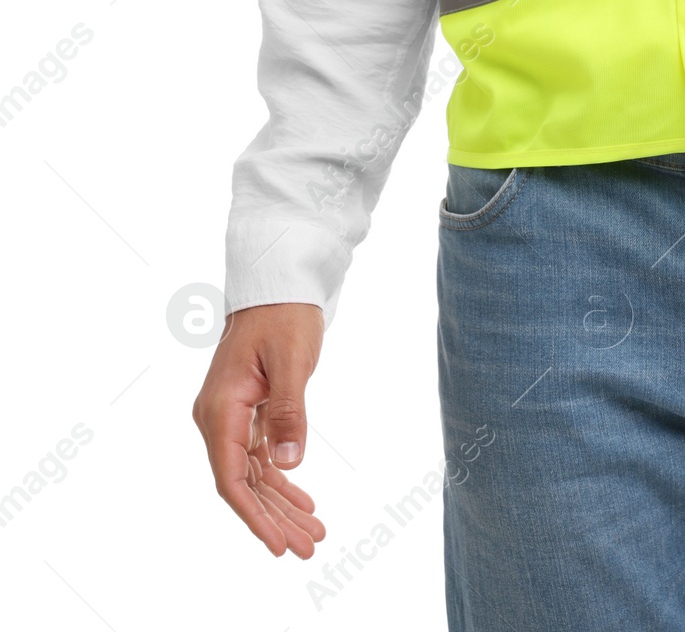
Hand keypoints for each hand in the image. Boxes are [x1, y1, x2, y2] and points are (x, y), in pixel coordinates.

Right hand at [192, 302, 327, 557]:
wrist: (277, 286)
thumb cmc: (284, 318)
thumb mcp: (292, 363)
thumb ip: (289, 413)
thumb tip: (288, 464)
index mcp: (220, 410)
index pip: (231, 477)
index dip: (254, 516)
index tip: (277, 545)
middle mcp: (218, 419)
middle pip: (243, 484)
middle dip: (275, 520)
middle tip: (310, 549)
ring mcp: (231, 418)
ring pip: (253, 475)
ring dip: (281, 505)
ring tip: (314, 534)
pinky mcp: (248, 413)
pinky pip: (260, 458)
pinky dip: (282, 481)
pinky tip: (304, 502)